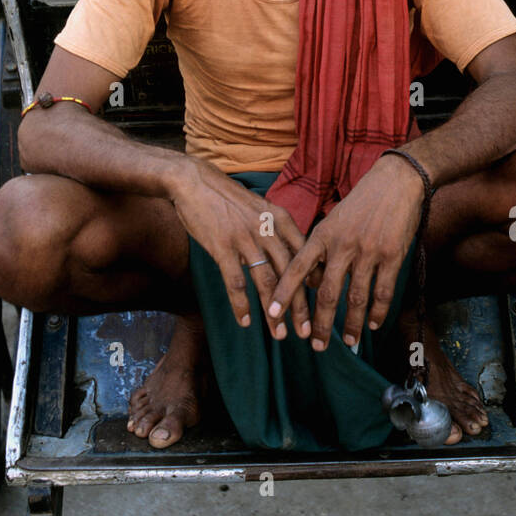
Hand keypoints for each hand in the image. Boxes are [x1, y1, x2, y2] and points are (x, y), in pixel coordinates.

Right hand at [168, 159, 310, 341]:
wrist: (194, 180)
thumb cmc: (226, 198)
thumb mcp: (259, 208)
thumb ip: (275, 230)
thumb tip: (291, 255)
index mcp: (280, 218)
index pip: (305, 255)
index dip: (314, 282)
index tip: (321, 304)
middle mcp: (267, 229)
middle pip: (291, 274)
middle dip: (300, 307)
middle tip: (307, 332)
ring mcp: (245, 238)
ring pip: (267, 282)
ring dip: (274, 312)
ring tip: (280, 335)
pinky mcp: (222, 246)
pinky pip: (236, 282)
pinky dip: (242, 304)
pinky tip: (245, 321)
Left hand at [268, 156, 423, 350]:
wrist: (396, 181)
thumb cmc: (362, 201)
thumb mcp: (333, 220)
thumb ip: (322, 247)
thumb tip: (311, 279)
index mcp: (323, 235)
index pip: (297, 269)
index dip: (283, 293)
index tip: (272, 314)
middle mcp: (342, 245)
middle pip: (327, 293)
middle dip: (321, 324)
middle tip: (316, 346)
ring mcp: (368, 251)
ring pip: (356, 298)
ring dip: (352, 325)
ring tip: (350, 342)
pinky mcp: (392, 255)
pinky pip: (382, 292)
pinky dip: (378, 312)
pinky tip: (374, 324)